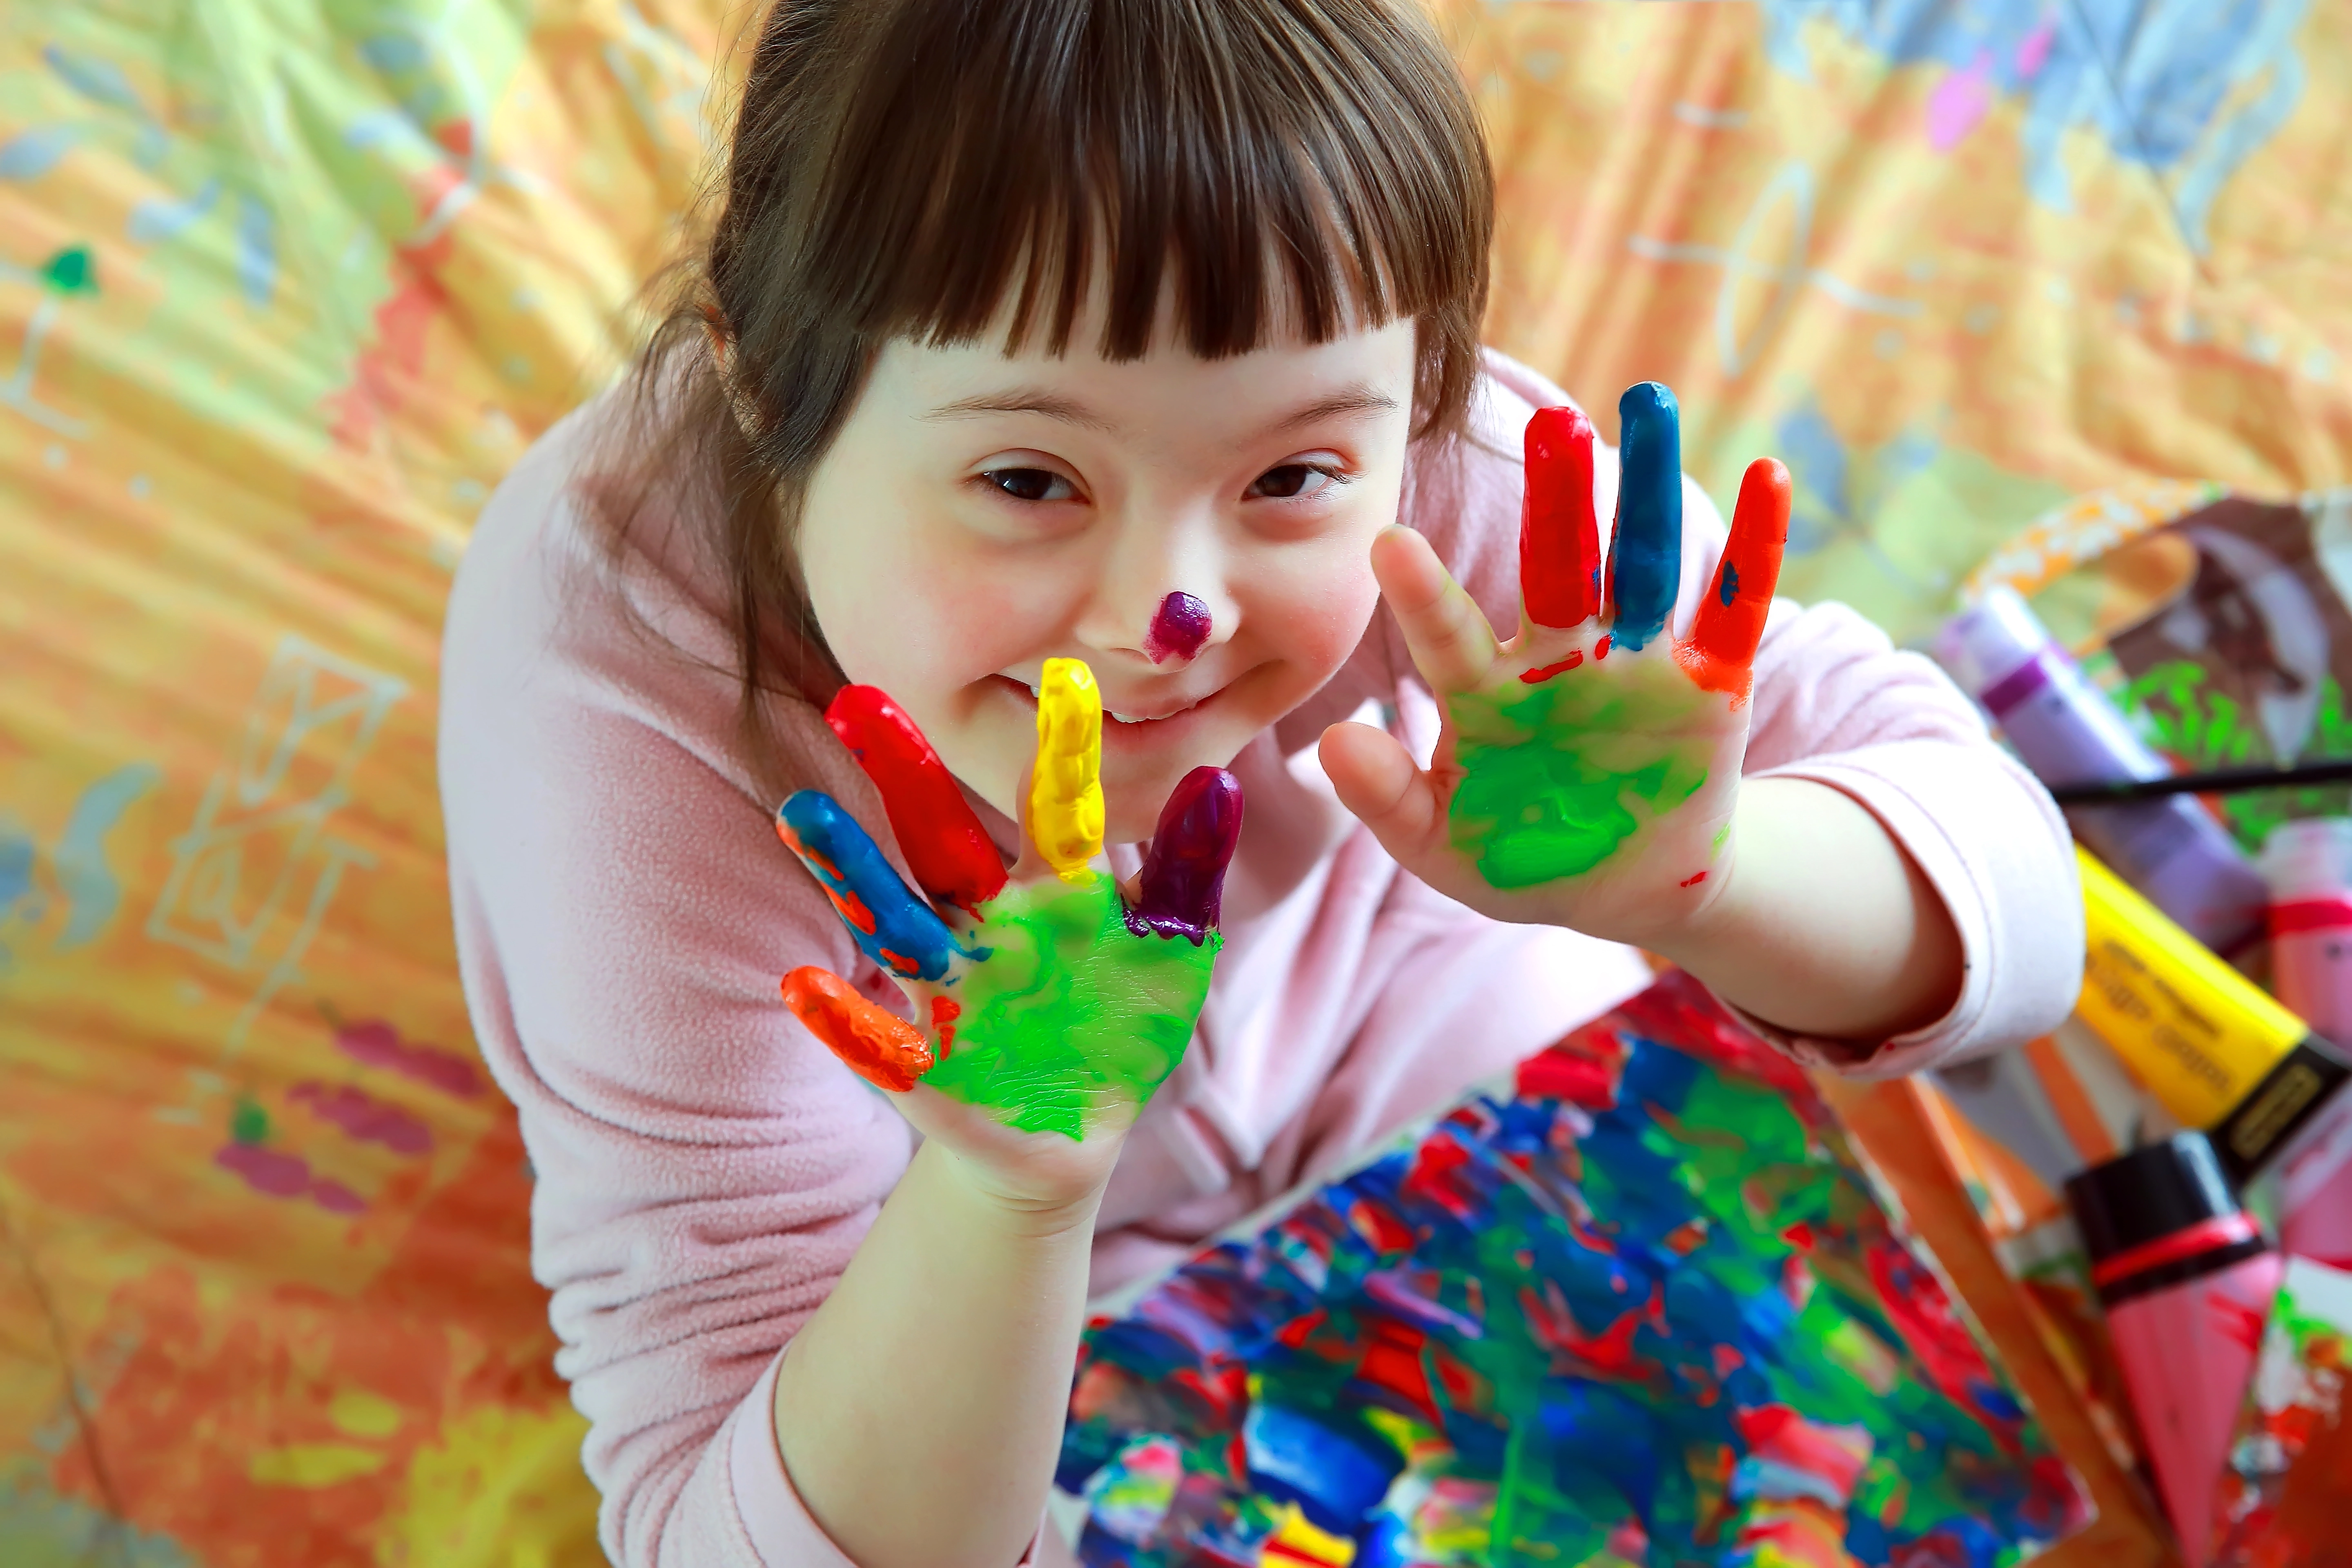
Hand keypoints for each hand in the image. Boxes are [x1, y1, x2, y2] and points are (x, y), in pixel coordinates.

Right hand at [774, 664, 1242, 1207]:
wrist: (1075, 1132)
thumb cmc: (1121, 1025)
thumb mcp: (1170, 952)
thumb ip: (1186, 874)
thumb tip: (1218, 780)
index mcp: (1051, 889)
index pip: (1053, 805)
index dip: (1060, 747)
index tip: (1063, 670)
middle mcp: (986, 923)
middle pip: (942, 840)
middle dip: (904, 776)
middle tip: (859, 698)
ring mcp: (950, 990)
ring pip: (894, 920)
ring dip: (850, 870)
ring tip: (804, 812)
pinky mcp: (924, 1068)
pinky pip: (878, 1041)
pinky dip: (842, 1018)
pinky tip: (804, 986)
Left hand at [1319, 383, 1790, 948]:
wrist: (1621, 888)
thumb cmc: (1517, 856)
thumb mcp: (1443, 845)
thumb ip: (1388, 799)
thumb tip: (1331, 743)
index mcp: (1487, 690)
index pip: (1449, 635)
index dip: (1422, 595)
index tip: (1388, 542)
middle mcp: (1560, 656)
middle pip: (1555, 565)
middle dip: (1555, 497)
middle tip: (1550, 424)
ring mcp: (1637, 662)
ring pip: (1642, 562)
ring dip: (1646, 488)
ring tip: (1648, 404)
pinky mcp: (1711, 681)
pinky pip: (1735, 606)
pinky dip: (1756, 545)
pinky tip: (1770, 476)